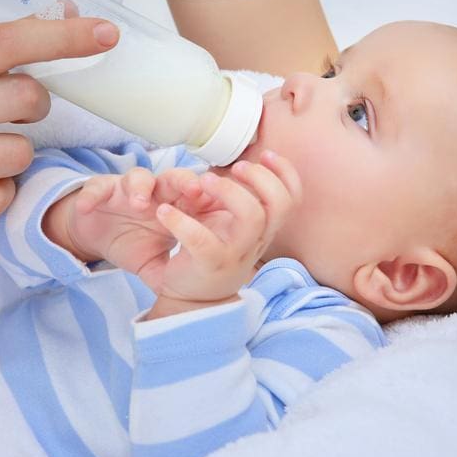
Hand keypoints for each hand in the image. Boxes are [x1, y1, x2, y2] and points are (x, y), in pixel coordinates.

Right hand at [61, 167, 203, 286]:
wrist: (98, 236)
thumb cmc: (132, 244)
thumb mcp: (154, 263)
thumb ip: (170, 271)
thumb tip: (192, 300)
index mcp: (174, 209)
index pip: (197, 198)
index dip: (209, 199)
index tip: (222, 208)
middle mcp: (155, 194)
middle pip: (175, 178)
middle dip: (185, 182)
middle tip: (194, 192)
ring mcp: (129, 190)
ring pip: (139, 177)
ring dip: (140, 187)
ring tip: (139, 204)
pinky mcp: (102, 190)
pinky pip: (97, 187)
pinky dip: (92, 196)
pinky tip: (88, 207)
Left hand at [147, 151, 301, 316]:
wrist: (191, 302)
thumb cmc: (211, 255)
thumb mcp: (233, 230)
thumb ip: (244, 204)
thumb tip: (246, 166)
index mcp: (262, 229)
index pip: (291, 199)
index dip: (286, 173)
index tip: (267, 154)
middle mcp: (255, 241)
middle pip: (278, 206)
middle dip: (260, 179)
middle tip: (235, 167)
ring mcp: (235, 255)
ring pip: (251, 218)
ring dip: (230, 191)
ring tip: (203, 180)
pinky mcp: (209, 265)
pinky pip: (202, 241)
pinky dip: (181, 222)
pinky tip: (164, 212)